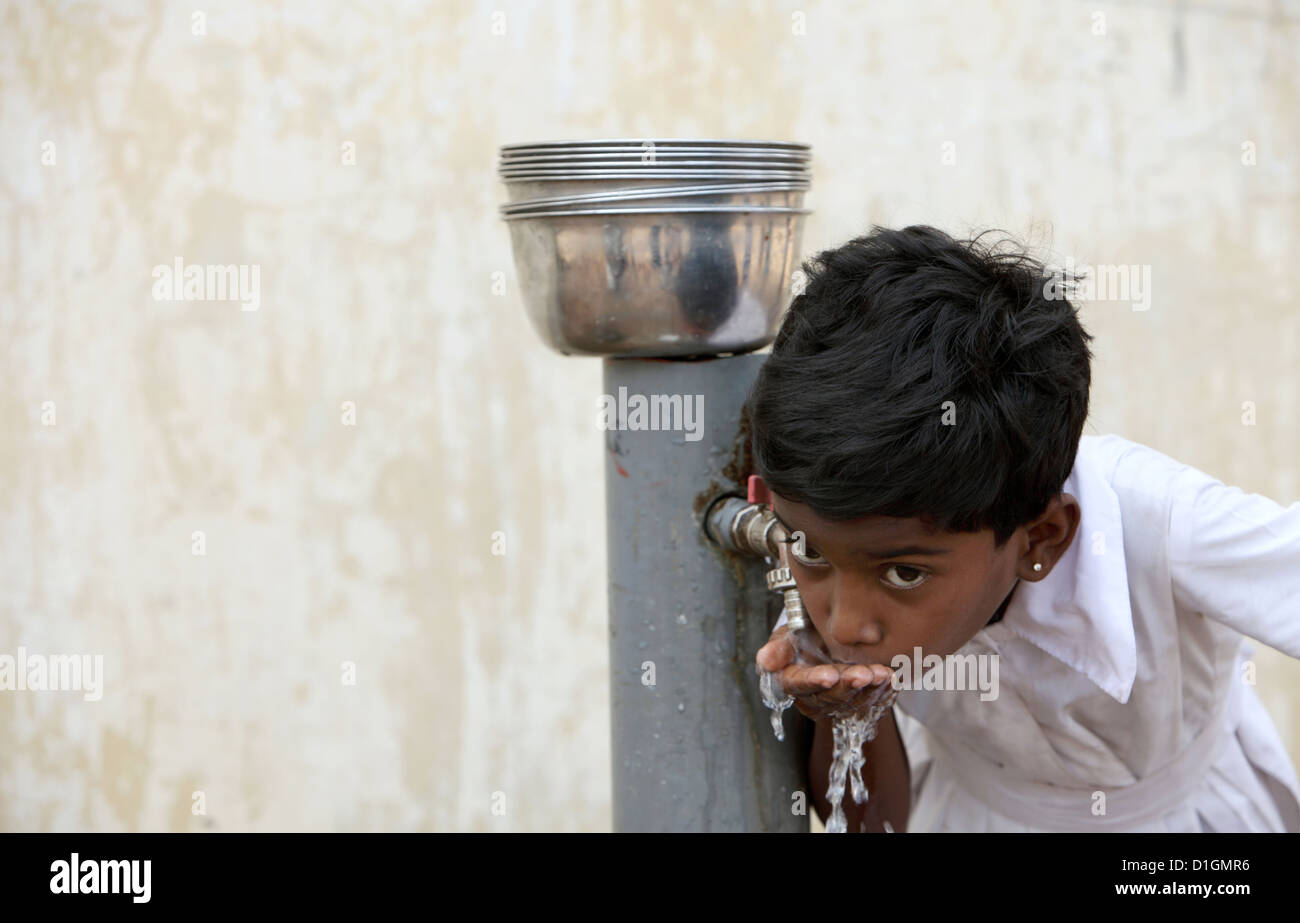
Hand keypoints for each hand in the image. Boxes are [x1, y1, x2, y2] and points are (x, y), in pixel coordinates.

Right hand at [756, 624, 894, 720]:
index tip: (829, 674)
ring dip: (869, 689)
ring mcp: (838, 704)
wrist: (834, 638)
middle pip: (829, 697)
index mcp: (792, 680)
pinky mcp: (860, 705)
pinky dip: (884, 691)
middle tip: (864, 673)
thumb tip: (764, 660)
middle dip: (847, 686)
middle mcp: (814, 698)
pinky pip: (872, 704)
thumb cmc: (807, 633)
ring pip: (853, 703)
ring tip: (883, 674)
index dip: (813, 681)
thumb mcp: (790, 634)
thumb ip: (779, 646)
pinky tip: (892, 678)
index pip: (798, 685)